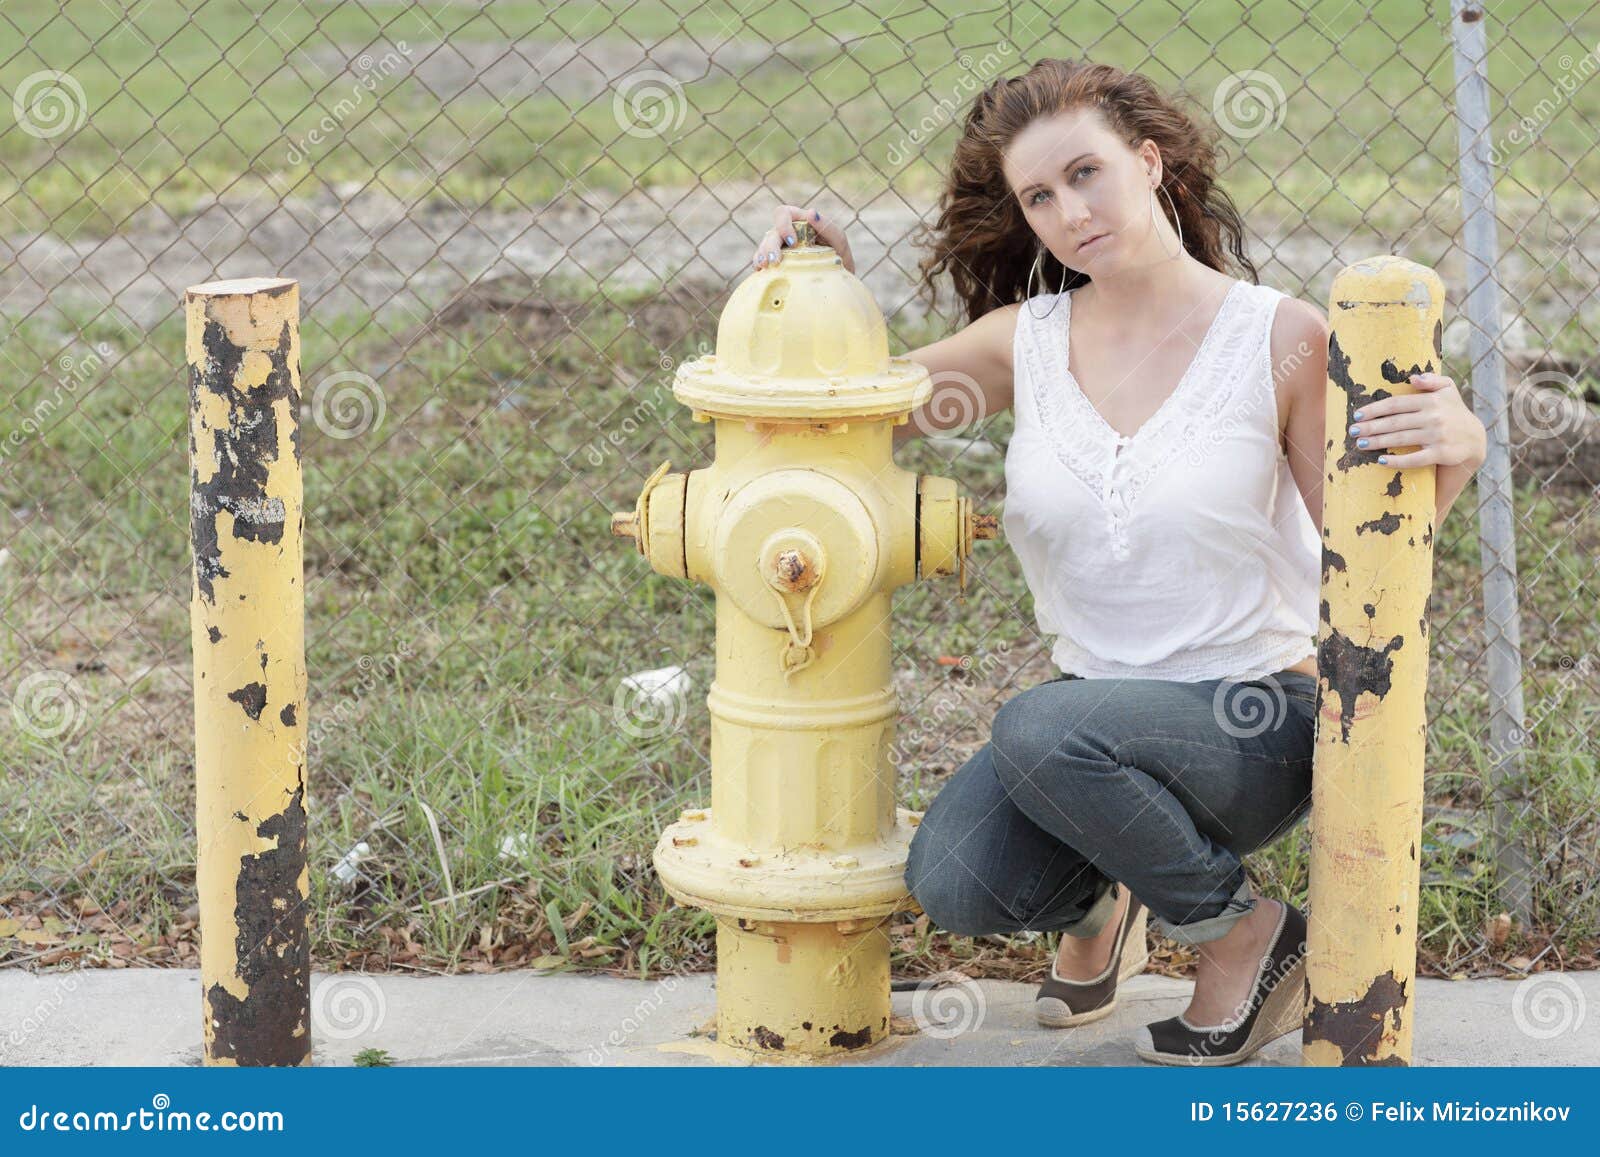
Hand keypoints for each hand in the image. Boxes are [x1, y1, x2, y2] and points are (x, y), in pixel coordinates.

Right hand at [752, 203, 854, 273]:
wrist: (837, 281)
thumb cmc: (839, 257)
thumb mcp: (839, 242)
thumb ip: (828, 227)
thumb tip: (811, 212)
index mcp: (801, 222)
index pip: (784, 213)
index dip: (783, 225)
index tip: (793, 243)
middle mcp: (787, 233)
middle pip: (771, 233)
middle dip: (770, 246)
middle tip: (775, 262)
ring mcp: (780, 248)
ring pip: (764, 246)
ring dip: (762, 255)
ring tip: (766, 267)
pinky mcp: (776, 263)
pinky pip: (762, 260)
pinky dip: (759, 265)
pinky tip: (761, 272)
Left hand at [1348, 371, 1486, 468]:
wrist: (1474, 437)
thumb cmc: (1453, 410)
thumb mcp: (1448, 389)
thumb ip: (1431, 380)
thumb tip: (1413, 378)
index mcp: (1431, 401)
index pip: (1396, 404)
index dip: (1375, 409)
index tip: (1358, 414)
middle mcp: (1433, 417)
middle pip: (1394, 422)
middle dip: (1371, 427)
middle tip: (1352, 431)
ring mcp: (1437, 436)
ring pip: (1401, 439)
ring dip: (1377, 442)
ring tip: (1360, 444)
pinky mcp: (1440, 453)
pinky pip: (1415, 459)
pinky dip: (1397, 461)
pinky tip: (1380, 461)